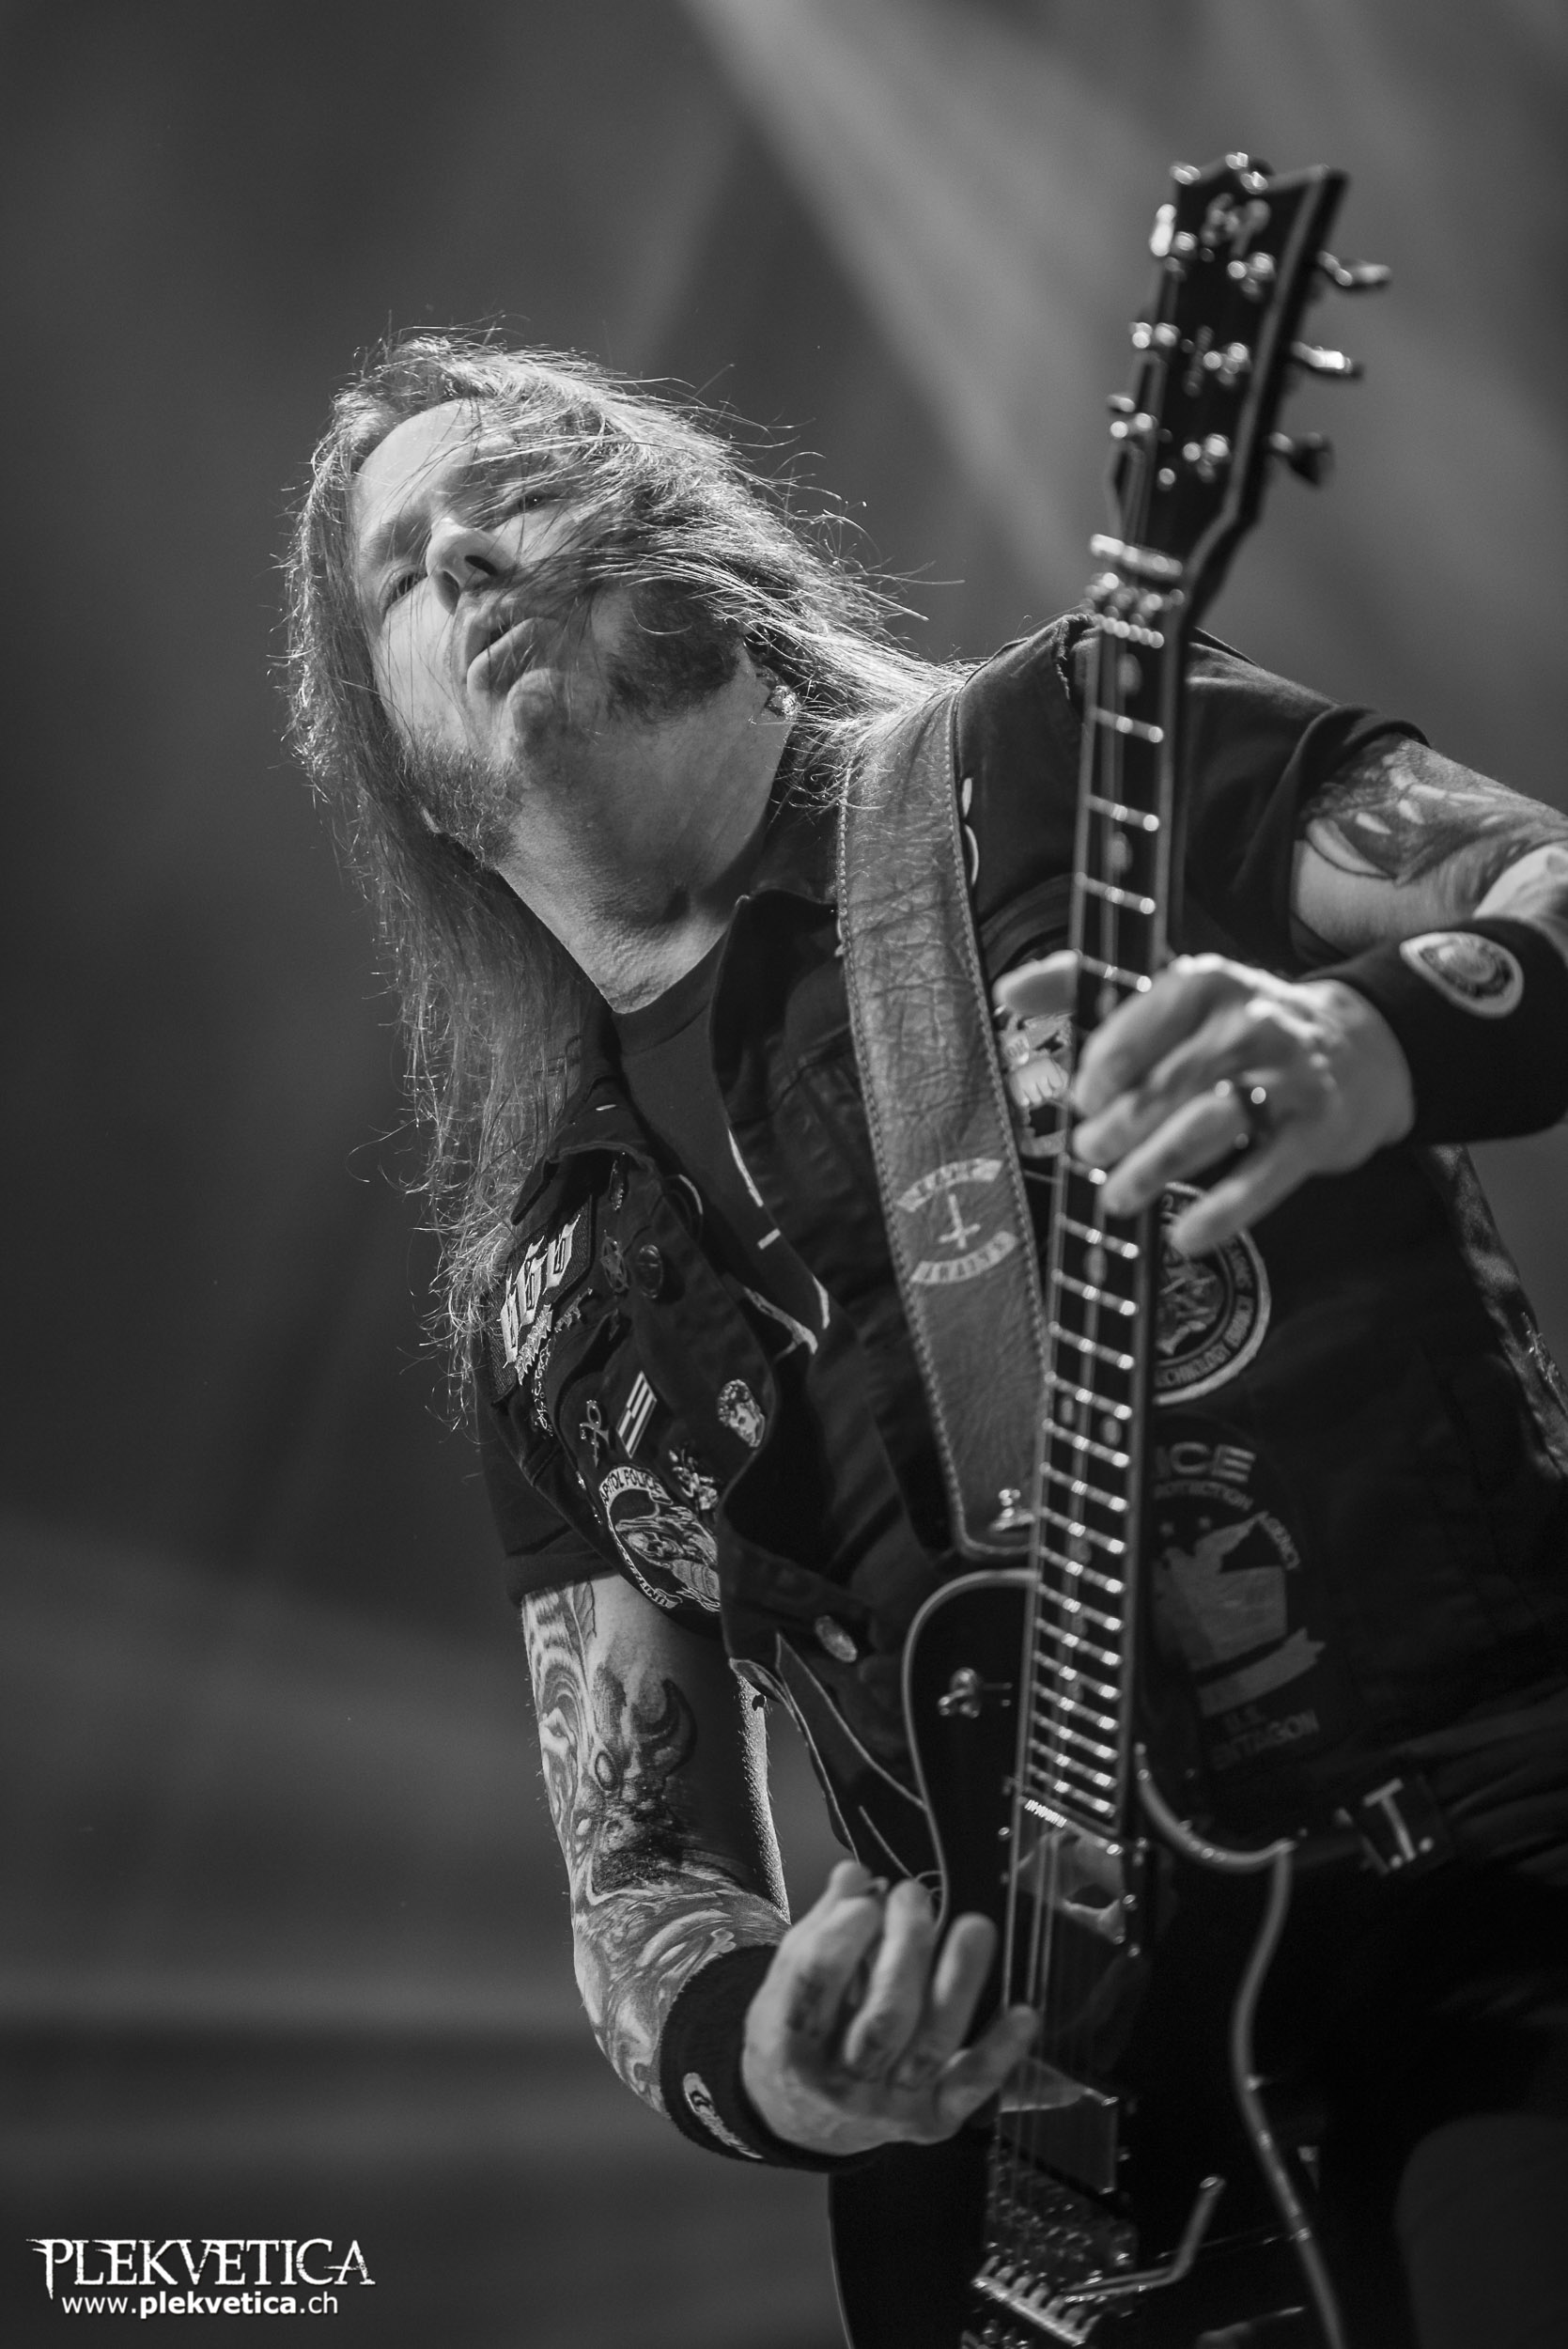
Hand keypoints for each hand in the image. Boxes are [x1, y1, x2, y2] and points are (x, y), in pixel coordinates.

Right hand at [740, 1862, 1036, 2157]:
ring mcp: (890, 2105)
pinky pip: (970, 2084)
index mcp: (792, 2043)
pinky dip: (1000, 2051)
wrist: (805, 2122)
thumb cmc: (799, 2036)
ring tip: (975, 1926)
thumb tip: (856, 1874)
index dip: (841, 1939)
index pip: (817, 1986)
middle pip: (884, 2017)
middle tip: (915, 1896)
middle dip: (906, 1950)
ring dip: (958, 1983)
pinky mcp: (932, 2119)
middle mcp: (841, 2081)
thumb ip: (822, 1927)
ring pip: (931, 2045)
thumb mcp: (787, 1982)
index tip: (866, 1900)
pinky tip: (1024, 2012)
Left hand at [1070, 954, 1414, 1252]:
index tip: (1082, 1099)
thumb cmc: (1234, 1026)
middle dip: (1120, 1125)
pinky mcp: (1316, 1129)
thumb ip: (1085, 984)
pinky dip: (1225, 1209)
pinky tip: (1187, 1234)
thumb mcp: (1170, 992)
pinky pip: (1266, 1175)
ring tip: (1119, 1197)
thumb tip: (1010, 987)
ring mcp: (1286, 1077)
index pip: (1143, 1020)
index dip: (1106, 1067)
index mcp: (1203, 983)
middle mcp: (1248, 1022)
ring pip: (1211, 1125)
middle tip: (1088, 1153)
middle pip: (1171, 1081)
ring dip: (1156, 1166)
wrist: (1353, 1048)